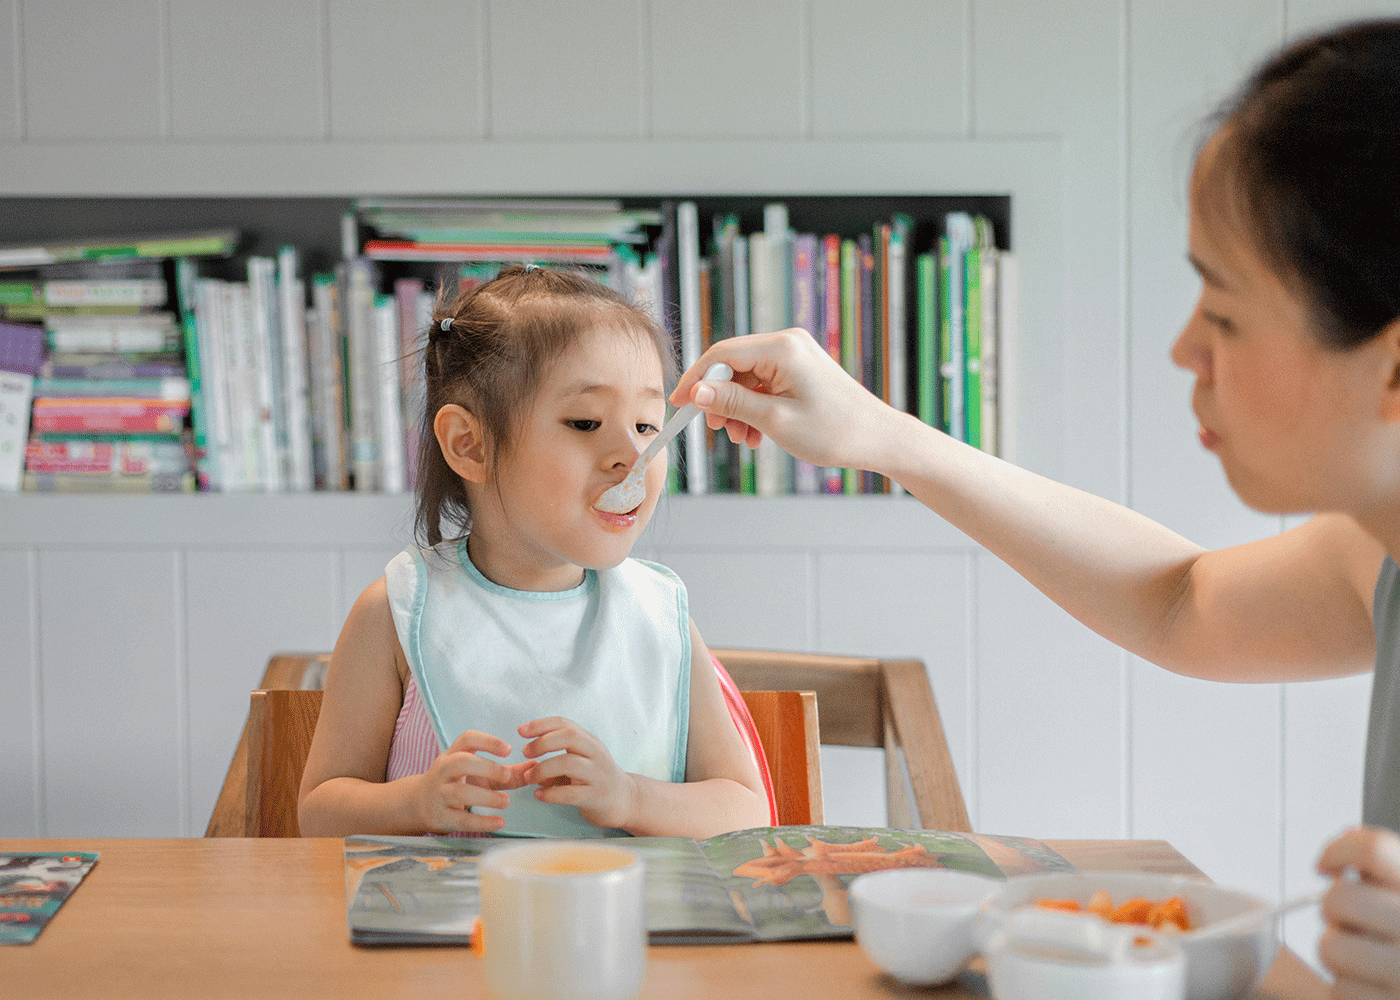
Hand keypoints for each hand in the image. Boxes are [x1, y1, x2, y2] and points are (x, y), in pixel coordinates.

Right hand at [410, 730, 519, 833]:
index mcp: (453, 753)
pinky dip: (481, 822)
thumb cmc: (457, 783)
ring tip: (506, 802)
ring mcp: (439, 793)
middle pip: (460, 762)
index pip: (467, 739)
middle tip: (506, 776)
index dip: (488, 742)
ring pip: (459, 792)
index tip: (508, 749)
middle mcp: (443, 770)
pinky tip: (499, 822)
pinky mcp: (440, 816)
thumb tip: (536, 768)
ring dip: (486, 797)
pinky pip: (460, 819)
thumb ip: (507, 772)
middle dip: (486, 767)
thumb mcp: (479, 774)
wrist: (420, 803)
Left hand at [518, 717, 637, 830]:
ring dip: (543, 769)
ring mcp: (598, 775)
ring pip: (570, 763)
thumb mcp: (582, 758)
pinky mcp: (596, 797)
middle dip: (543, 742)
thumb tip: (527, 758)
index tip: (521, 730)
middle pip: (570, 737)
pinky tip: (539, 795)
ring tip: (529, 777)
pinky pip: (571, 793)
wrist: (625, 800)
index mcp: (589, 741)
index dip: (542, 724)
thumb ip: (559, 754)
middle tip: (526, 752)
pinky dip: (551, 794)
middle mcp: (596, 754)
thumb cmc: (596, 777)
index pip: (565, 724)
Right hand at [670, 329, 895, 470]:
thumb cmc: (835, 431)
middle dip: (720, 400)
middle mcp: (788, 344)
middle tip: (719, 431)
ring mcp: (795, 355)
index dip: (695, 380)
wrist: (878, 438)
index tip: (679, 405)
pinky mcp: (800, 369)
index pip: (722, 355)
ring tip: (744, 438)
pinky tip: (757, 434)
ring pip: (747, 378)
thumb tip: (697, 393)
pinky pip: (764, 384)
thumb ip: (733, 403)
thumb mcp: (775, 420)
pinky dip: (755, 407)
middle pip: (733, 365)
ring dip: (738, 409)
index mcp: (782, 348)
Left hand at [1316, 826, 1399, 997]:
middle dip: (1334, 910)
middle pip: (1339, 899)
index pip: (1374, 850)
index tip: (1327, 865)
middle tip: (1351, 922)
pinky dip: (1348, 990)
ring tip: (1364, 959)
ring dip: (1338, 953)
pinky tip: (1372, 988)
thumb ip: (1385, 870)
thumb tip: (1348, 836)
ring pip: (1331, 947)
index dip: (1339, 851)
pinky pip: (1341, 990)